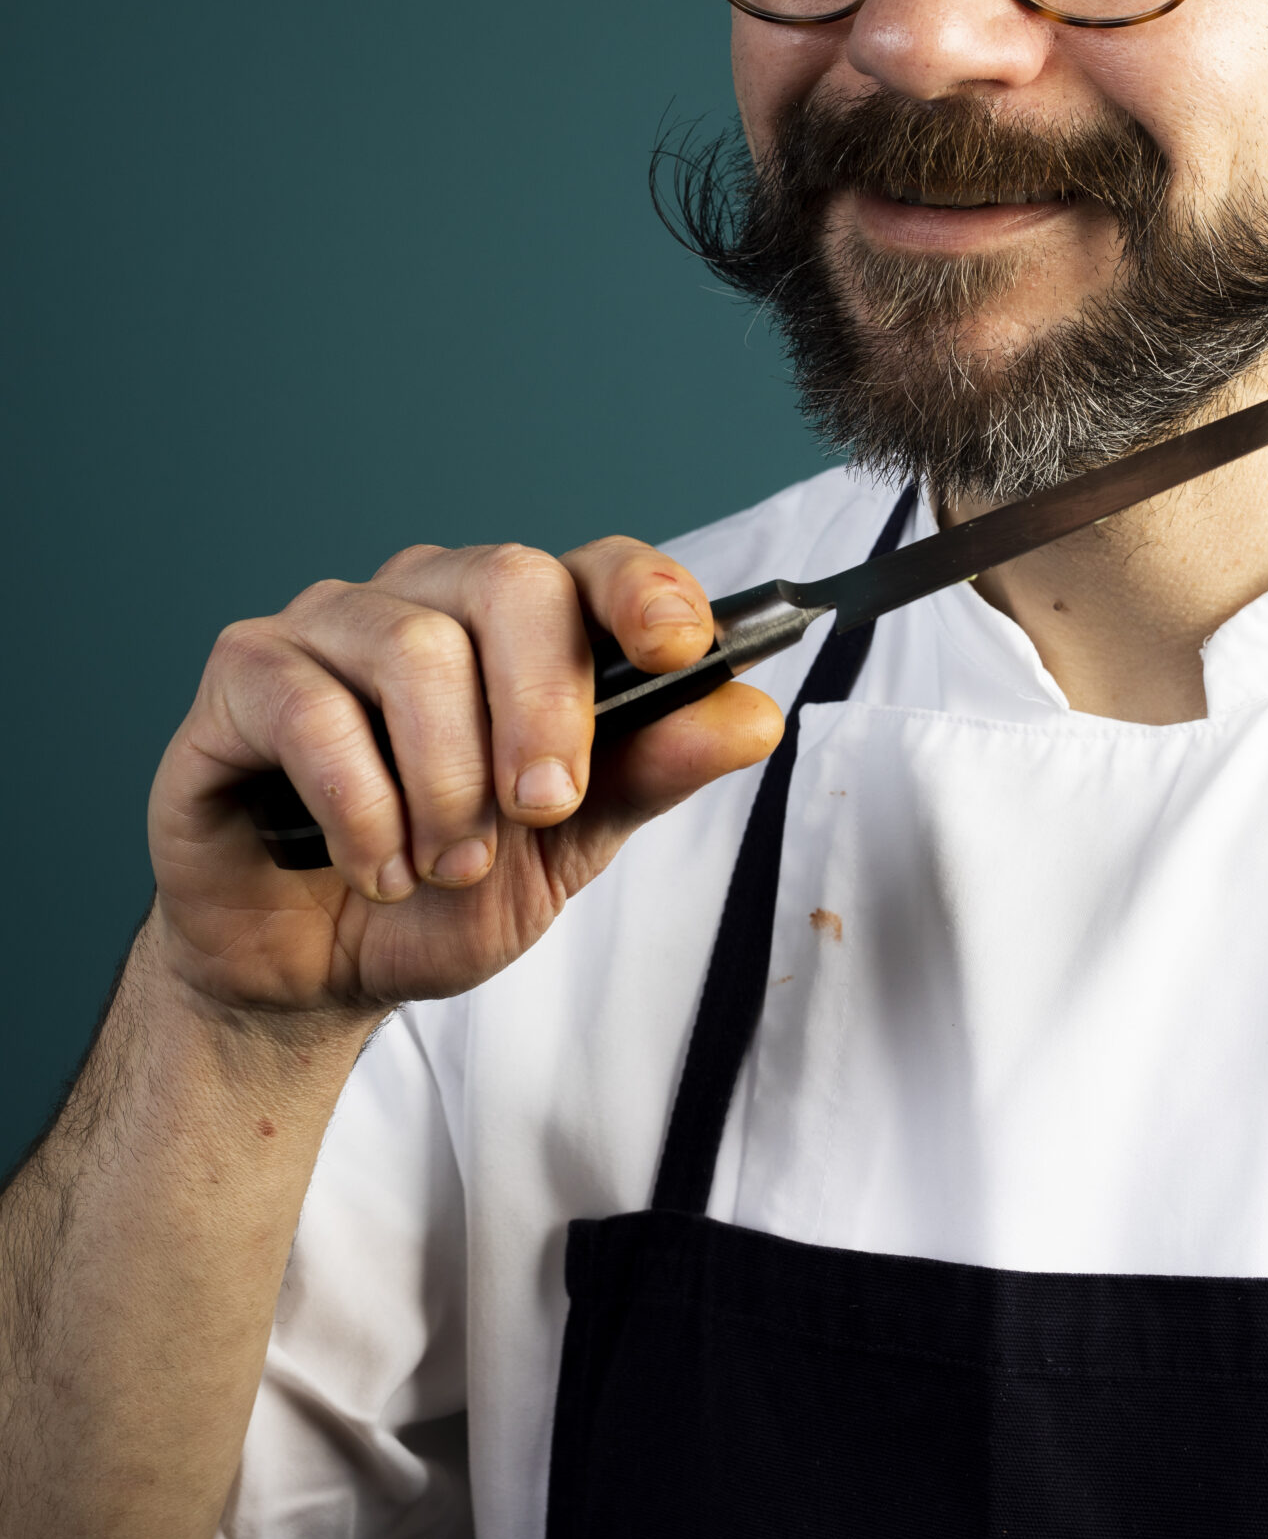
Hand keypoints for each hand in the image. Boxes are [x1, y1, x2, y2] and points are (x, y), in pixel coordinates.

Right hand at [146, 539, 783, 1013]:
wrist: (316, 972)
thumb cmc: (444, 892)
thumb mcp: (569, 850)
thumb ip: (650, 774)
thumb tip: (751, 716)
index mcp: (520, 628)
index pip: (595, 566)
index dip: (645, 591)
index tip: (679, 650)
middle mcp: (427, 600)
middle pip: (507, 581)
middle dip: (542, 707)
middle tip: (542, 808)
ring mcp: (330, 626)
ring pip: (412, 647)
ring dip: (444, 781)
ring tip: (449, 866)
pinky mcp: (244, 674)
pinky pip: (310, 705)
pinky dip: (360, 804)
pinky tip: (376, 868)